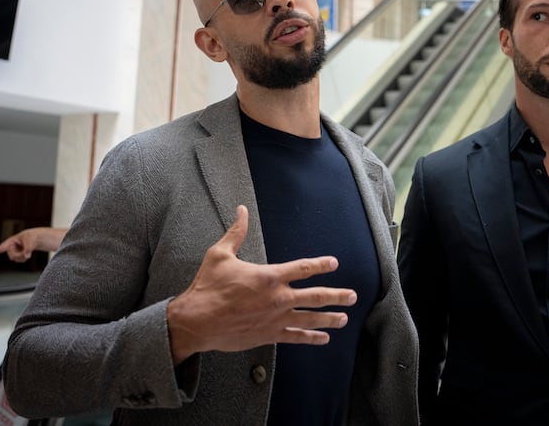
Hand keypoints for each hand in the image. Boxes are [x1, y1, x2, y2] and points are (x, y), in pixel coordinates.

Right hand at [0, 227, 66, 262]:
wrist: (34, 239)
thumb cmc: (31, 237)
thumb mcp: (31, 240)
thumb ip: (28, 248)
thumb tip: (27, 256)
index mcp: (10, 242)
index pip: (1, 247)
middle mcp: (9, 248)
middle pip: (12, 257)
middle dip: (20, 255)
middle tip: (27, 250)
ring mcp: (13, 252)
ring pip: (16, 259)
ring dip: (23, 256)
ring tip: (26, 250)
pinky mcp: (16, 256)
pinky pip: (20, 261)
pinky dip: (25, 258)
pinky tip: (26, 253)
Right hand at [167, 205, 356, 363]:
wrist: (196, 321)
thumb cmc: (207, 287)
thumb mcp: (220, 255)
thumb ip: (235, 232)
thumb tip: (241, 210)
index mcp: (269, 276)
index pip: (303, 268)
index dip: (321, 265)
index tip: (334, 263)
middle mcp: (278, 298)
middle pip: (316, 296)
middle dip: (337, 295)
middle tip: (352, 296)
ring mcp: (275, 319)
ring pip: (310, 319)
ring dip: (330, 318)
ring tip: (344, 318)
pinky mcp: (269, 335)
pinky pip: (296, 337)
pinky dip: (311, 338)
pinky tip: (323, 339)